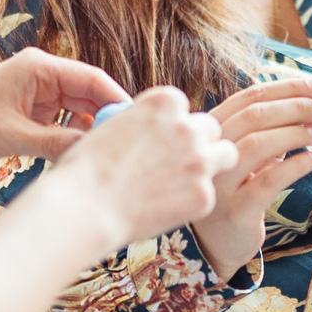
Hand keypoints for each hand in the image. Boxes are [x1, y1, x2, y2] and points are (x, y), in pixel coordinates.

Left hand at [0, 48, 130, 170]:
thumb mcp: (13, 137)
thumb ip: (57, 143)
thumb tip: (96, 152)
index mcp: (40, 68)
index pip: (92, 79)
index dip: (117, 100)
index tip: (138, 124)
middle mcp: (42, 77)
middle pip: (88, 96)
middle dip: (105, 120)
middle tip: (126, 148)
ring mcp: (36, 96)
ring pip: (77, 113)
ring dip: (87, 133)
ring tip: (104, 157)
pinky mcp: (28, 115)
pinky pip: (61, 126)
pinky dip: (70, 140)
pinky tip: (78, 159)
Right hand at [46, 86, 240, 249]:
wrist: (84, 207)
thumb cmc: (87, 168)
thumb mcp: (114, 126)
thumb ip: (145, 123)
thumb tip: (157, 130)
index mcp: (165, 102)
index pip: (184, 108)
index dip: (174, 126)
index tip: (162, 142)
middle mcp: (188, 126)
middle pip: (210, 129)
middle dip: (199, 144)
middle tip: (180, 164)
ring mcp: (200, 161)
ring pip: (226, 155)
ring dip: (211, 165)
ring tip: (187, 182)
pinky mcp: (204, 195)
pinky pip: (208, 194)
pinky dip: (193, 202)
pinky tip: (168, 209)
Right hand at [190, 78, 311, 279]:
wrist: (216, 244)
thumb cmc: (236, 189)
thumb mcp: (245, 153)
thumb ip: (266, 128)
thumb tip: (311, 99)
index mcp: (211, 130)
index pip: (249, 96)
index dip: (288, 87)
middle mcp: (210, 153)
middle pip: (255, 115)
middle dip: (297, 106)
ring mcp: (220, 182)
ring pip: (259, 144)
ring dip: (296, 132)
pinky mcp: (235, 210)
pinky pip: (270, 180)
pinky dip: (298, 164)